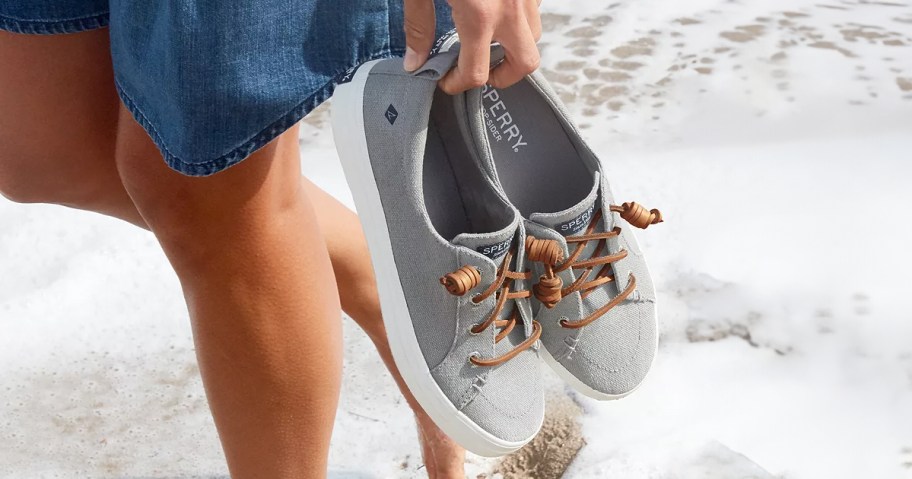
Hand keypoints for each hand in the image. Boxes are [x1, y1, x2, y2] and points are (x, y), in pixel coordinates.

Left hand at [403, 0, 542, 93]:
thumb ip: (418, 25)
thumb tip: (415, 63)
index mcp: (479, 15)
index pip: (476, 72)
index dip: (458, 84)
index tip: (444, 80)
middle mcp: (510, 7)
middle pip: (525, 63)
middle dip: (504, 76)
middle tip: (480, 72)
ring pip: (534, 34)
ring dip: (514, 45)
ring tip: (487, 40)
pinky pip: (534, 8)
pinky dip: (519, 17)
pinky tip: (496, 11)